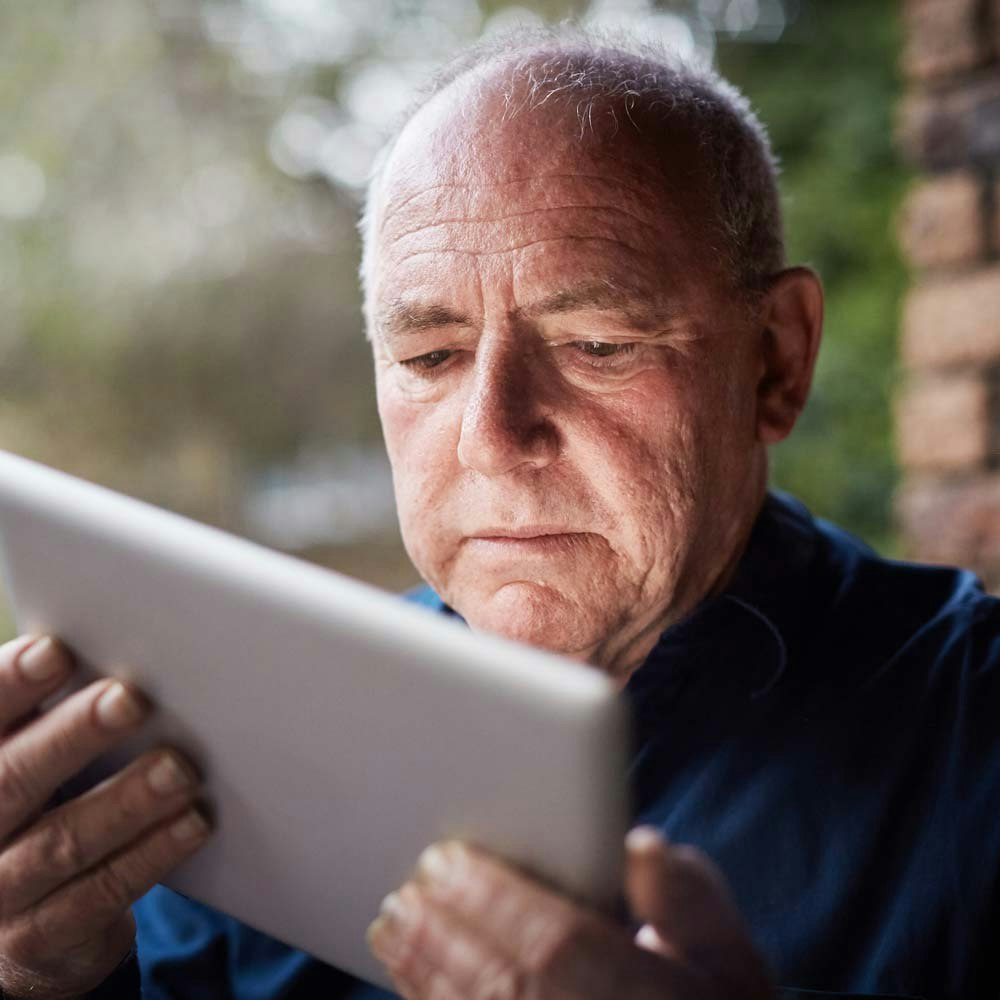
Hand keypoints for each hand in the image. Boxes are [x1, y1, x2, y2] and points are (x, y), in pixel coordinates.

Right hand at [0, 634, 210, 999]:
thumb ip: (50, 716)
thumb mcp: (27, 759)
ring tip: (178, 768)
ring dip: (126, 801)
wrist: (16, 931)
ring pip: (62, 841)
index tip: (55, 650)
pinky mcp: (44, 936)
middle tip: (129, 700)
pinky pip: (100, 893)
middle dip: (72, 735)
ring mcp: (1, 891)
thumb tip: (119, 643)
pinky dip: (150, 855)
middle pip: (13, 779)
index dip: (9, 684)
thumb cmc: (37, 810)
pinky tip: (192, 822)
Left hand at [367, 828, 772, 999]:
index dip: (497, 900)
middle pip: (507, 984)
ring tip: (392, 922)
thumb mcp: (729, 955)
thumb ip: (691, 899)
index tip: (449, 855)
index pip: (560, 944)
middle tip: (408, 884)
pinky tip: (408, 977)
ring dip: (425, 971)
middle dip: (447, 931)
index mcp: (647, 995)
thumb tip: (640, 845)